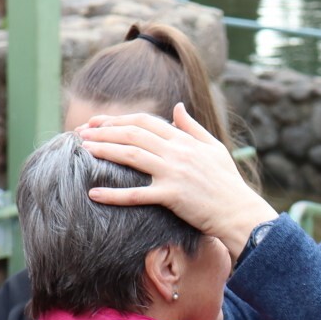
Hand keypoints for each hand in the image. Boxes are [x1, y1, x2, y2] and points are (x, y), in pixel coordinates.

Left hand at [81, 103, 278, 259]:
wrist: (239, 212)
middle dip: (104, 130)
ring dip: (105, 150)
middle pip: (133, 134)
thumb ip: (192, 127)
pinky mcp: (172, 196)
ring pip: (132, 155)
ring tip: (83, 149)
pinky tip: (94, 193)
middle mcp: (177, 152)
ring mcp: (174, 173)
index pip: (145, 122)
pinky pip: (137, 194)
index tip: (98, 122)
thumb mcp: (214, 148)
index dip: (118, 120)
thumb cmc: (228, 183)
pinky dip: (114, 194)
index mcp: (184, 140)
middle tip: (81, 133)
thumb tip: (177, 107)